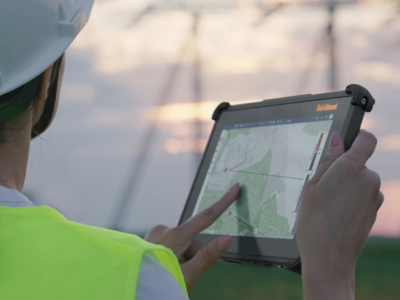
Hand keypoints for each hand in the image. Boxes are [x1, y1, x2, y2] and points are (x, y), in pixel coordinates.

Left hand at [144, 183, 240, 292]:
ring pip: (181, 243)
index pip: (205, 217)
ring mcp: (155, 233)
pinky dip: (171, 255)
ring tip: (167, 274)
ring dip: (181, 258)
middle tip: (181, 274)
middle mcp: (164, 229)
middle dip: (193, 256)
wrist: (132, 291)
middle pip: (193, 240)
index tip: (234, 188)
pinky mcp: (149, 238)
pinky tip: (161, 268)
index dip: (223, 203)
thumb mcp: (187, 275)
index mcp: (175, 235)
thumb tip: (227, 239)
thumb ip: (208, 256)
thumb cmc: (158, 284)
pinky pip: (169, 244)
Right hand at [296, 130, 383, 299]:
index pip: (366, 140)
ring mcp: (374, 196)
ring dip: (347, 185)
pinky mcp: (375, 209)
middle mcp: (368, 179)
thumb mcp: (311, 186)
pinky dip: (352, 198)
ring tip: (328, 203)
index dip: (357, 136)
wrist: (329, 258)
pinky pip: (364, 195)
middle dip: (343, 169)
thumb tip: (337, 140)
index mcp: (350, 169)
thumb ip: (327, 161)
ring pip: (361, 180)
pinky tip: (337, 213)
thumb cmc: (314, 223)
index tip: (346, 141)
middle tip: (323, 185)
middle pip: (359, 162)